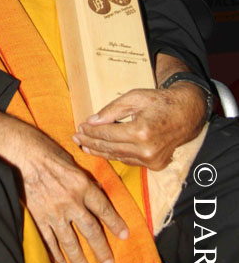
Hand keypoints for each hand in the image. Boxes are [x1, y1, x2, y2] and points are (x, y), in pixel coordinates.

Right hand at [0, 102, 128, 262]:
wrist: (19, 153)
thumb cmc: (45, 151)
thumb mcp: (70, 161)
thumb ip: (82, 179)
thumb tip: (92, 191)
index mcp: (82, 185)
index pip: (104, 209)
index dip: (115, 224)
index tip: (124, 236)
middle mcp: (71, 202)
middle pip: (91, 230)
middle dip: (101, 249)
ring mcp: (54, 212)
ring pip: (70, 241)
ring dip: (80, 259)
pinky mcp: (38, 218)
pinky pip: (49, 240)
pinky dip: (56, 253)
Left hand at [73, 83, 205, 170]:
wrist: (186, 114)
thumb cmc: (159, 101)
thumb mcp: (134, 98)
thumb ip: (111, 110)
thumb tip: (91, 121)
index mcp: (141, 132)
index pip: (107, 135)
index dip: (91, 132)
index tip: (79, 128)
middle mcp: (146, 150)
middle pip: (110, 148)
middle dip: (91, 143)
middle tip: (76, 138)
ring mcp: (152, 160)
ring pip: (118, 157)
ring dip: (100, 152)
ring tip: (85, 146)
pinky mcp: (155, 165)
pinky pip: (129, 161)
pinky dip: (116, 155)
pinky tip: (104, 151)